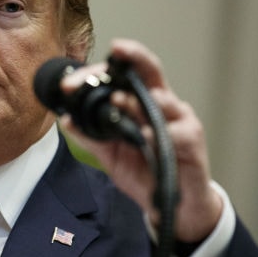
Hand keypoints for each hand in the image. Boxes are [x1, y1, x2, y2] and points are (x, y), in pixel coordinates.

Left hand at [59, 39, 222, 241]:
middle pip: (150, 71)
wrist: (175, 205)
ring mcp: (180, 121)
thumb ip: (91, 136)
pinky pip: (175, 132)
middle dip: (133, 56)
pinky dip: (158, 132)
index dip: (98, 73)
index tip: (70, 82)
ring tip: (117, 100)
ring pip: (161, 100)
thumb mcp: (111, 154)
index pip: (122, 76)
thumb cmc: (146, 172)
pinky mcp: (192, 142)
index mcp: (142, 104)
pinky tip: (143, 133)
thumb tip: (65, 119)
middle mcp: (163, 105)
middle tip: (114, 51)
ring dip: (137, 100)